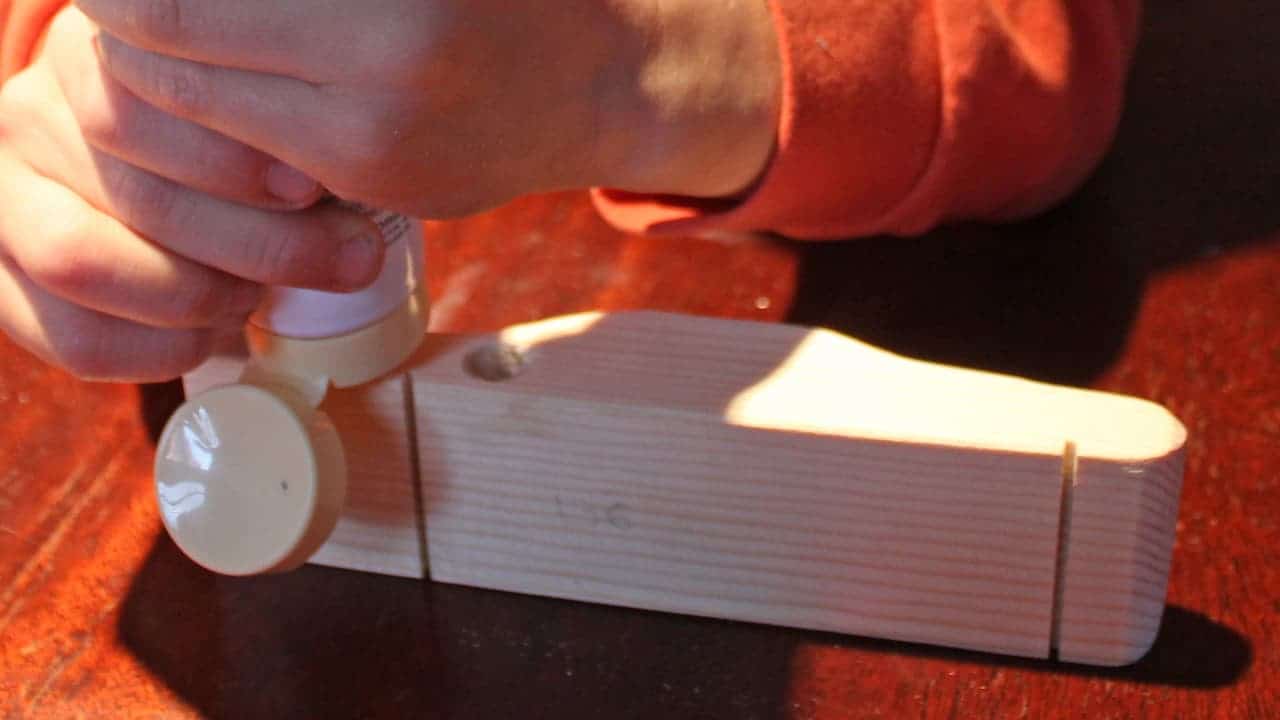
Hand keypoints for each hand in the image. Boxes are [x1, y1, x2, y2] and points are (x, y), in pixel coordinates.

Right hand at [0, 7, 386, 381]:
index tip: (310, 188)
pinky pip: (79, 339)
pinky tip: (213, 330)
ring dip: (202, 296)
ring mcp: (6, 205)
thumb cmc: (222, 144)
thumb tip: (354, 219)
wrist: (145, 177)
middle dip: (257, 244)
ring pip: (85, 263)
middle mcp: (29, 122)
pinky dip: (165, 348)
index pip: (143, 109)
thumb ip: (281, 139)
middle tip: (329, 256)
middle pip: (134, 193)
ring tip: (258, 293)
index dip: (234, 162)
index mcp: (89, 61)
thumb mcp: (248, 116)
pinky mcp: (4, 287)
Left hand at [76, 0, 781, 218]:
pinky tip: (239, 72)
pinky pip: (252, 148)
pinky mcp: (377, 189)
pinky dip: (219, 111)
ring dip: (160, 65)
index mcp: (399, 11)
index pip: (179, 2)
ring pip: (197, 109)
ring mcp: (376, 149)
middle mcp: (383, 77)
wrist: (604, 84)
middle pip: (170, 47)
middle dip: (129, 15)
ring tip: (177, 28)